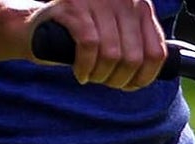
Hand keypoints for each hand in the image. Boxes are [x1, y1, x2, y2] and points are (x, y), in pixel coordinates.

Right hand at [26, 0, 166, 87]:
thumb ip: (141, 50)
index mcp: (139, 7)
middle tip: (105, 82)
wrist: (37, 26)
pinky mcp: (73, 5)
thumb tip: (157, 75)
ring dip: (101, 76)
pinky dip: (85, 67)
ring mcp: (96, 0)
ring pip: (113, 54)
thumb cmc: (83, 37)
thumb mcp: (119, 40)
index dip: (145, 78)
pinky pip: (89, 46)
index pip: (157, 53)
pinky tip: (80, 73)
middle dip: (120, 80)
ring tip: (92, 77)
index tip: (130, 84)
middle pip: (134, 57)